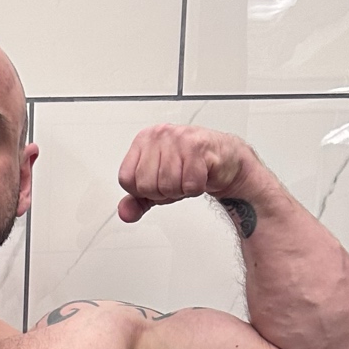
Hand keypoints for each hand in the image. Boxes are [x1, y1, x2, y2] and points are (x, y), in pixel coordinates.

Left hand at [116, 125, 257, 225]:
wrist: (224, 159)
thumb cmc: (189, 167)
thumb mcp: (157, 186)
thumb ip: (137, 201)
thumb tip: (124, 213)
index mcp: (143, 140)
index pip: (127, 179)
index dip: (143, 191)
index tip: (157, 182)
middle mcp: (158, 135)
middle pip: (145, 185)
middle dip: (163, 192)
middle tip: (176, 180)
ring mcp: (177, 138)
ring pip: (167, 185)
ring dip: (181, 190)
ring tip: (188, 176)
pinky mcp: (198, 146)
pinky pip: (189, 184)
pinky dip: (196, 188)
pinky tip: (200, 174)